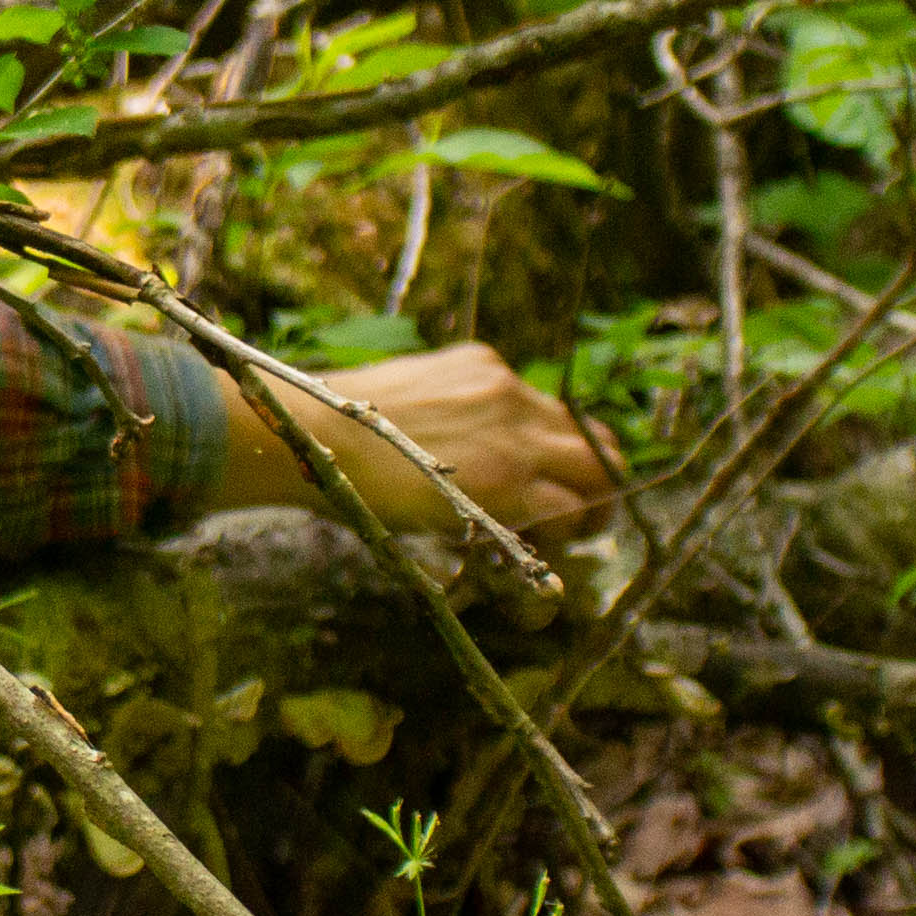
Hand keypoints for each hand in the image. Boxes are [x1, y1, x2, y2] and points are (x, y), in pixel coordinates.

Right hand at [207, 341, 617, 535]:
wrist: (318, 434)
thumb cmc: (342, 429)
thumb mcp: (410, 399)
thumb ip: (451, 417)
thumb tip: (465, 460)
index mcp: (485, 369)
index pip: (552, 413)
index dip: (560, 452)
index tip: (548, 479)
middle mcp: (510, 393)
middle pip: (592, 438)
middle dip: (596, 478)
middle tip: (582, 513)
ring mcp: (516, 433)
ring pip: (597, 472)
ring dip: (592, 507)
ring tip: (575, 535)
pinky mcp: (511, 478)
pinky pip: (567, 509)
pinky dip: (567, 532)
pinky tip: (543, 547)